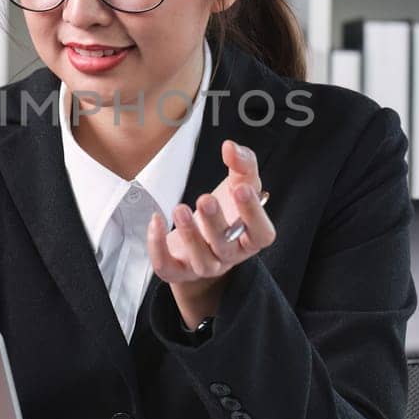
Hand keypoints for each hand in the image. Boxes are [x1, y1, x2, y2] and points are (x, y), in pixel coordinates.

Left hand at [146, 139, 274, 326]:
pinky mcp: (179, 271)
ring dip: (190, 235)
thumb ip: (242, 163)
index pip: (261, 233)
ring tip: (180, 208)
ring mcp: (205, 266)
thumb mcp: (241, 183)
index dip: (253, 213)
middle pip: (226, 247)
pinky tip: (156, 220)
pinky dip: (158, 247)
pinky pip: (168, 268)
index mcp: (251, 236)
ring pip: (201, 260)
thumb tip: (230, 147)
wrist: (204, 237)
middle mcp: (230, 255)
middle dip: (215, 223)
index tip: (240, 188)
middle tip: (205, 198)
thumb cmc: (228, 208)